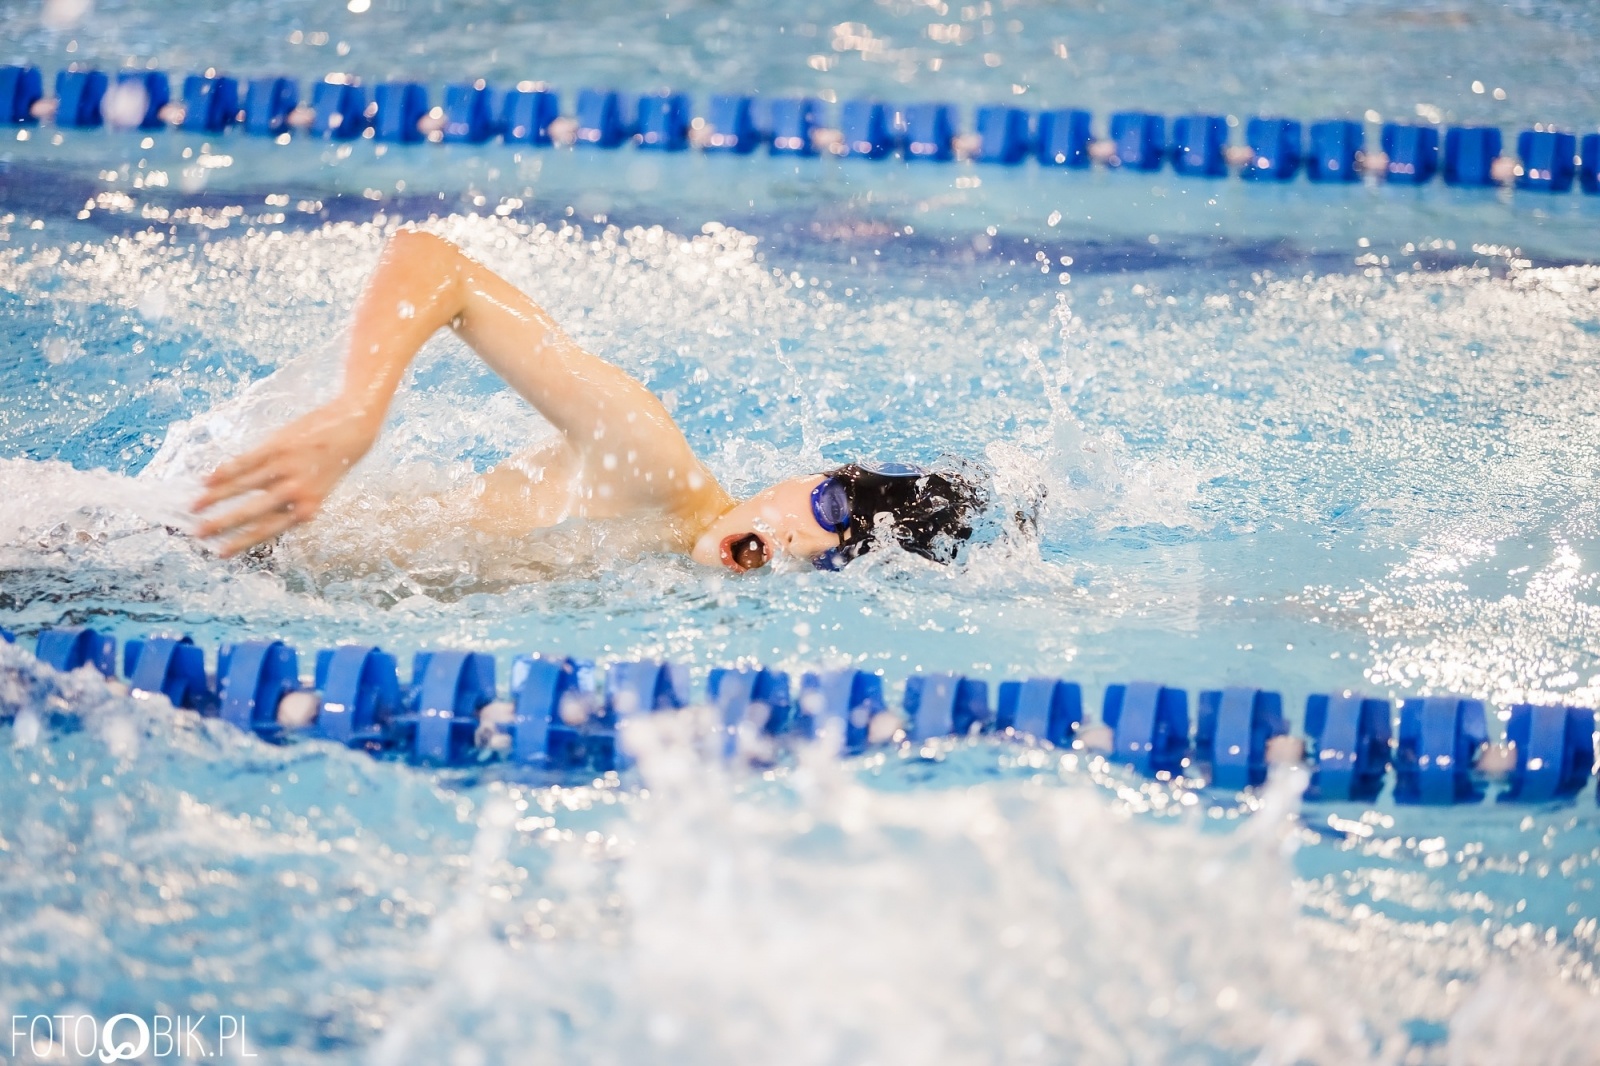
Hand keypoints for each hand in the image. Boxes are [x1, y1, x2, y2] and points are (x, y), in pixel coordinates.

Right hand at [192, 403, 376, 556]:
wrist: (352, 429)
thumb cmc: (330, 465)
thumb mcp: (316, 492)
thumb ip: (289, 505)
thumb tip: (254, 518)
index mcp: (306, 509)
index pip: (267, 531)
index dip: (241, 542)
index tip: (220, 553)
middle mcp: (295, 491)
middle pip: (251, 512)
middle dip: (222, 525)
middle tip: (198, 535)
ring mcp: (285, 467)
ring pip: (242, 486)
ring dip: (215, 497)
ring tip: (194, 507)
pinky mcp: (277, 446)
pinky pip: (244, 462)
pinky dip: (224, 472)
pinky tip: (206, 480)